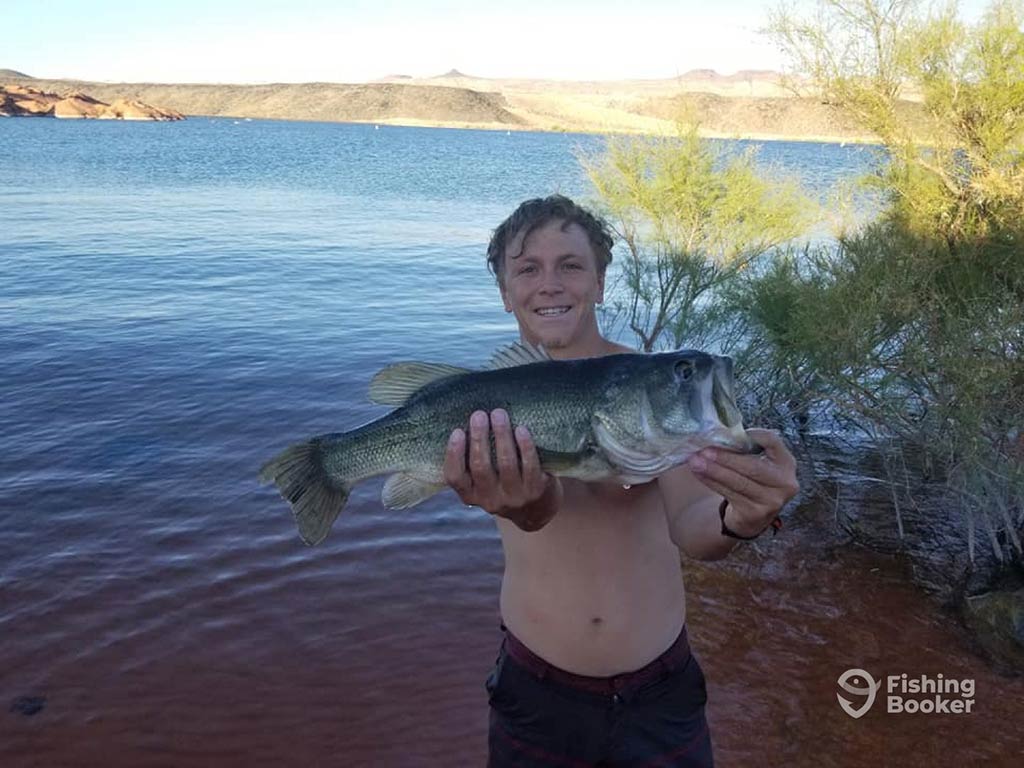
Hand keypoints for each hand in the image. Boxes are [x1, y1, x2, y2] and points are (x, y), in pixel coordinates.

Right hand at [443, 409, 560, 531]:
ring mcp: (514, 497)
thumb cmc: (503, 483)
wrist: (537, 508)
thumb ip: (474, 461)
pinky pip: (529, 466)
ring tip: (499, 414)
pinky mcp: (536, 491)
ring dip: (501, 436)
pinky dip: (524, 446)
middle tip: (479, 415)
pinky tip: (521, 429)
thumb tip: (469, 421)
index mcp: (471, 495)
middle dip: (478, 438)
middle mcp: (490, 500)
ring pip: (506, 463)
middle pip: (481, 467)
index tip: (457, 431)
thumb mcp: (484, 482)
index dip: (454, 454)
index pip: (455, 478)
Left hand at [686, 428, 798, 537]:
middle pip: (753, 466)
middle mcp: (784, 482)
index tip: (728, 432)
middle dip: (725, 458)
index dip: (752, 435)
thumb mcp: (756, 461)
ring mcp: (772, 501)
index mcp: (786, 462)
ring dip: (713, 471)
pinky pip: (730, 494)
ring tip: (694, 462)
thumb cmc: (751, 479)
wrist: (752, 515)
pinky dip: (712, 482)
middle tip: (703, 450)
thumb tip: (715, 433)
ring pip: (739, 482)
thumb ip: (744, 448)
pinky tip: (699, 474)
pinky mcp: (756, 514)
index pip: (772, 441)